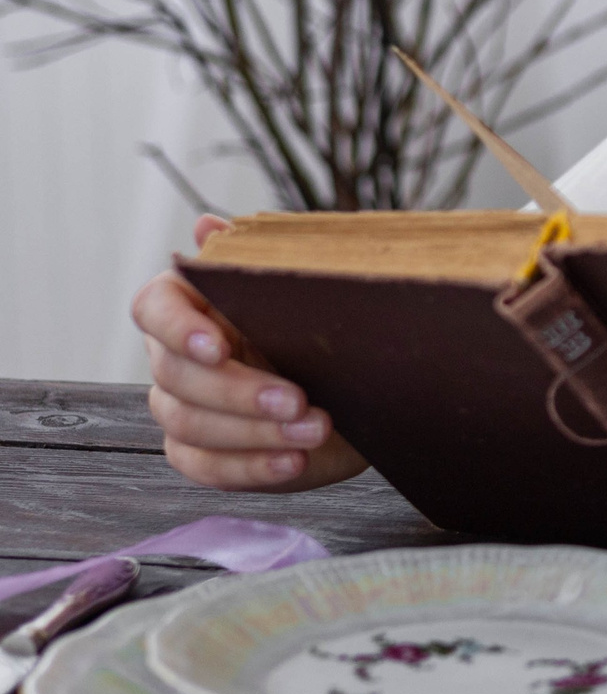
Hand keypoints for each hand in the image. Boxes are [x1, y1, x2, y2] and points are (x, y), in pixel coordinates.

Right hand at [132, 218, 367, 491]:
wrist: (365, 382)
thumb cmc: (330, 324)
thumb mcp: (313, 286)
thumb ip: (262, 257)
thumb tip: (206, 226)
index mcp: (195, 303)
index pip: (154, 308)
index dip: (177, 328)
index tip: (218, 347)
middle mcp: (178, 355)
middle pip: (175, 375)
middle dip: (239, 391)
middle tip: (300, 399)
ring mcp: (184, 406)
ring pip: (189, 424)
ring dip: (255, 431)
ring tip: (315, 428)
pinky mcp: (203, 453)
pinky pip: (207, 467)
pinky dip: (252, 467)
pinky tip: (294, 461)